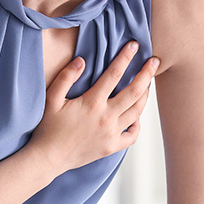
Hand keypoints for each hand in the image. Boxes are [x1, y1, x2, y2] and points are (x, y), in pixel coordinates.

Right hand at [28, 41, 159, 172]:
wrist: (48, 158)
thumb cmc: (48, 127)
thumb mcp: (51, 99)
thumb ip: (66, 77)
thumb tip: (82, 60)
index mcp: (92, 103)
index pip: (114, 74)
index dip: (125, 57)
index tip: (134, 45)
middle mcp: (106, 118)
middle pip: (134, 92)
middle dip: (147, 74)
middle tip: (156, 61)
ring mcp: (111, 134)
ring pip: (137, 111)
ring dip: (145, 95)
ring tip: (149, 82)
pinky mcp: (112, 147)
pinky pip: (132, 135)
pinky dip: (138, 123)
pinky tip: (137, 115)